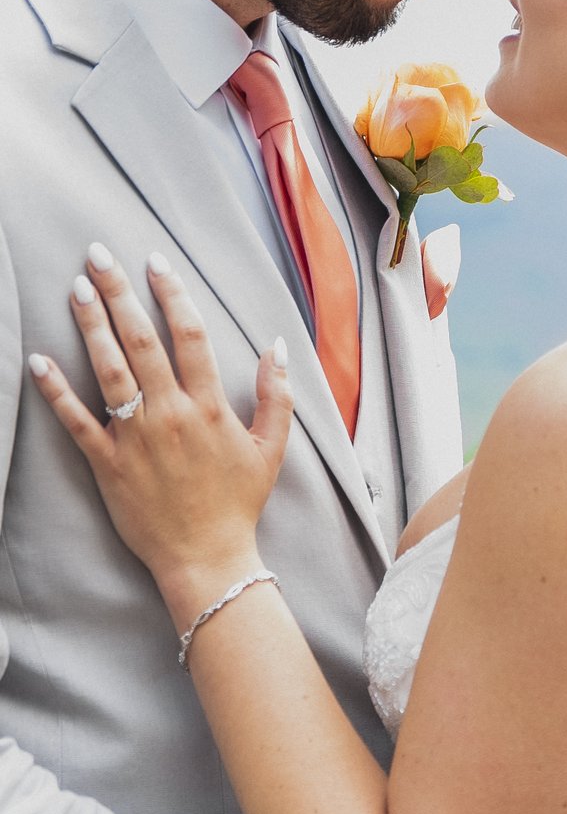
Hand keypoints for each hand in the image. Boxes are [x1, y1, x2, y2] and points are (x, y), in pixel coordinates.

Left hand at [29, 247, 292, 620]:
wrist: (206, 558)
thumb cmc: (239, 502)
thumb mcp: (271, 447)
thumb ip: (278, 393)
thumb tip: (279, 345)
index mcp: (210, 406)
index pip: (190, 335)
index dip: (173, 293)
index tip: (156, 261)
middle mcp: (171, 413)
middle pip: (142, 339)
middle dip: (120, 292)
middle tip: (99, 255)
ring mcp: (136, 438)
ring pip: (109, 369)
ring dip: (91, 326)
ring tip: (77, 289)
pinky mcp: (108, 464)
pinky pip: (78, 421)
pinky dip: (57, 390)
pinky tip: (40, 359)